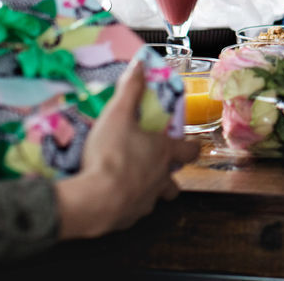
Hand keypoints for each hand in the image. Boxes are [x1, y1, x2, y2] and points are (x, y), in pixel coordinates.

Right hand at [57, 60, 200, 238]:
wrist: (94, 200)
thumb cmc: (111, 154)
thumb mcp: (118, 114)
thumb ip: (129, 89)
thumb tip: (139, 65)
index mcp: (163, 152)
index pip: (190, 150)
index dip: (190, 146)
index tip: (185, 143)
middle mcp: (161, 178)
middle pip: (175, 181)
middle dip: (169, 173)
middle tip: (153, 164)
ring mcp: (147, 201)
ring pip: (157, 197)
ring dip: (150, 190)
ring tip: (131, 181)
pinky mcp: (129, 218)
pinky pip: (134, 211)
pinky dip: (126, 204)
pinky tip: (111, 197)